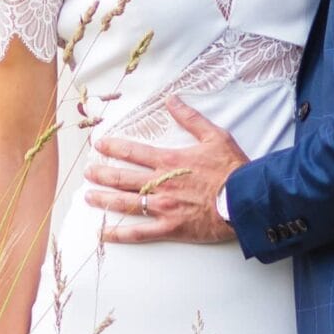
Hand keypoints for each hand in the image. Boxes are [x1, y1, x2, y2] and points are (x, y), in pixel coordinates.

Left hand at [85, 97, 242, 244]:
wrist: (246, 199)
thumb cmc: (232, 169)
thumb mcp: (215, 136)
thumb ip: (190, 118)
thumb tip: (172, 99)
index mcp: (169, 160)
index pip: (132, 151)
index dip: (112, 147)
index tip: (99, 145)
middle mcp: (160, 183)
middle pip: (121, 178)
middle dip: (101, 173)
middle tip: (88, 172)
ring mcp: (163, 207)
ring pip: (125, 203)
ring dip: (103, 199)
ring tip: (88, 197)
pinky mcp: (170, 227)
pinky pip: (139, 233)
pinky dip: (120, 234)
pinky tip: (104, 233)